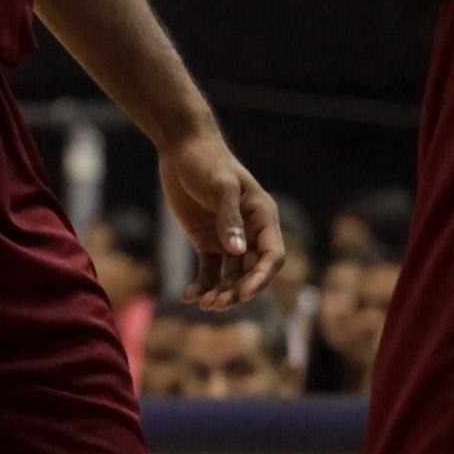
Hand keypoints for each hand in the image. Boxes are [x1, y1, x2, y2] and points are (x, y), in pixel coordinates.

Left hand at [156, 128, 281, 309]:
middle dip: (238, 291)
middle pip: (252, 271)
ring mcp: (228, 238)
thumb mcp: (220, 186)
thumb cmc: (207, 161)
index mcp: (263, 217)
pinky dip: (201, 284)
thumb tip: (238, 252)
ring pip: (231, 275)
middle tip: (217, 305)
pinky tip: (188, 296)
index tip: (244, 295)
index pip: (272, 256)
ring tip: (204, 304)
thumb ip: (229, 218)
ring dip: (221, 292)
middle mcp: (250, 231)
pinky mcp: (206, 240)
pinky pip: (209, 270)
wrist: (182, 148)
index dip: (261, 278)